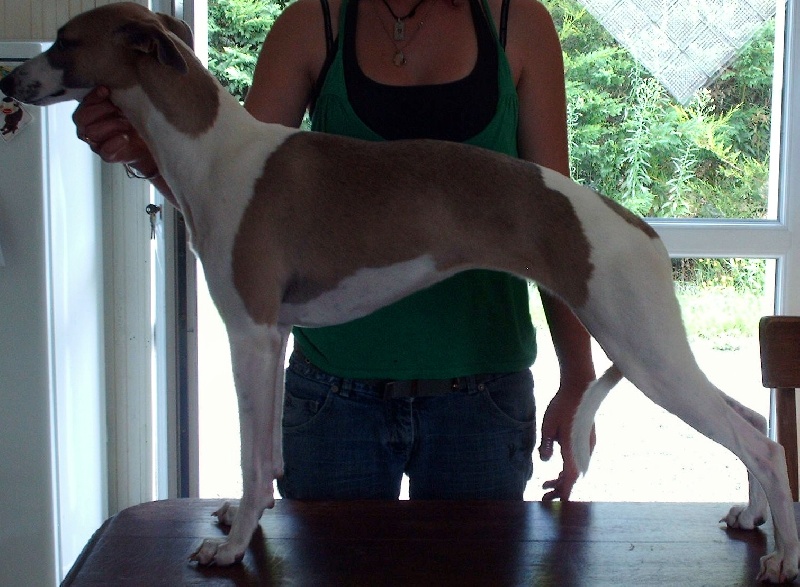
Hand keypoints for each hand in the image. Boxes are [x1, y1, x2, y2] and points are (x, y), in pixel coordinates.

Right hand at [73, 86, 153, 168]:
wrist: (148, 142)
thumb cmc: (133, 120)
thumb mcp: (124, 105)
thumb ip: (115, 97)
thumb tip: (114, 85)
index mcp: (89, 115)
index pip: (82, 106)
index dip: (92, 98)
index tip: (106, 90)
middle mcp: (88, 129)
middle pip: (81, 119)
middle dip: (100, 110)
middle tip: (117, 108)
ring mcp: (97, 144)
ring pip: (92, 133)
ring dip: (111, 124)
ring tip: (127, 122)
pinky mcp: (108, 156)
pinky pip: (105, 151)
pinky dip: (115, 142)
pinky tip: (125, 137)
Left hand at [538, 382, 595, 500]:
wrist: (581, 388)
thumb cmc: (562, 406)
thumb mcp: (548, 426)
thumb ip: (546, 445)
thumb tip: (545, 461)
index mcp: (573, 449)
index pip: (570, 477)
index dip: (563, 491)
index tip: (555, 502)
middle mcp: (584, 450)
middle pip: (573, 476)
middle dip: (559, 487)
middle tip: (544, 493)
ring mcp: (588, 445)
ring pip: (576, 469)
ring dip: (563, 478)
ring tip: (546, 482)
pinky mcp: (588, 440)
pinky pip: (579, 461)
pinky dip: (568, 468)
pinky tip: (558, 466)